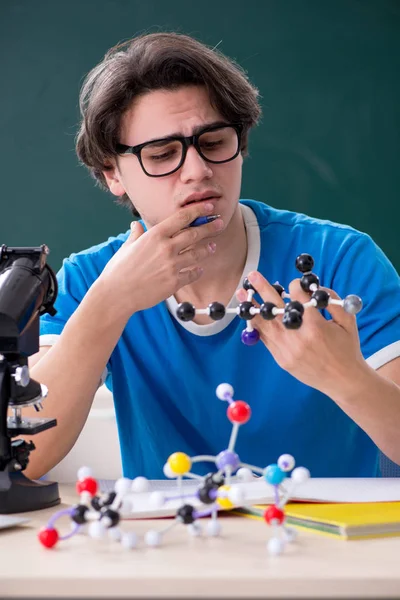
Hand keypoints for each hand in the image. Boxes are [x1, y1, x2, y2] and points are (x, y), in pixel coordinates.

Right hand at [99, 202, 222, 317]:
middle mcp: (166, 248)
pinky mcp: (174, 282)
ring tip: (212, 247)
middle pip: (195, 234)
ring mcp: (172, 265)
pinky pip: (192, 274)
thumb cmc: (119, 270)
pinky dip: (197, 271)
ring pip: (198, 254)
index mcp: (155, 235)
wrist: (117, 294)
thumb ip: (136, 234)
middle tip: (219, 224)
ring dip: (207, 249)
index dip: (198, 210)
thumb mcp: (127, 247)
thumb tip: (136, 225)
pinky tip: (199, 269)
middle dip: (210, 227)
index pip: (182, 218)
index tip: (209, 207)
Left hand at [237, 272, 366, 397]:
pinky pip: (265, 339)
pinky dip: (258, 325)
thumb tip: (311, 285)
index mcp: (316, 326)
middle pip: (275, 309)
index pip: (298, 298)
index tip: (294, 284)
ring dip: (253, 307)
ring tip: (242, 293)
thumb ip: (332, 299)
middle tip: (252, 275)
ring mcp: (287, 350)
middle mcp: (298, 338)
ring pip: (265, 325)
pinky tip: (251, 314)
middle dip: (263, 290)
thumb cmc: (347, 348)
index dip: (296, 286)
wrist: (343, 381)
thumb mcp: (348, 320)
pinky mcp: (281, 359)